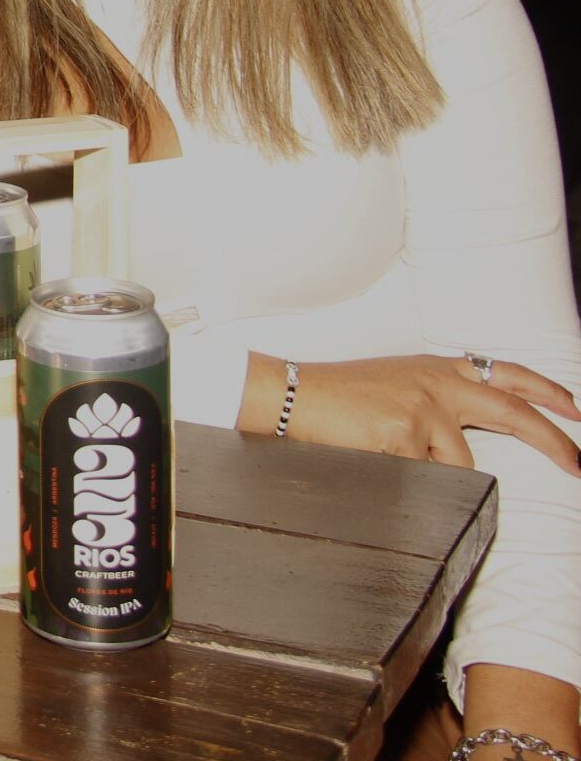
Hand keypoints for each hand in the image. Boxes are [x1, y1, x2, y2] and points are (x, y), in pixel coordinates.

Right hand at [246, 353, 580, 472]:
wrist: (291, 393)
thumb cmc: (338, 396)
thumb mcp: (396, 383)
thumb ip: (437, 400)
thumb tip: (468, 440)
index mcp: (438, 368)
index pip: (507, 374)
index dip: (547, 391)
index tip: (575, 409)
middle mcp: (438, 383)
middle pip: (514, 414)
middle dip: (555, 441)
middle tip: (579, 463)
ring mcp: (424, 407)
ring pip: (460, 463)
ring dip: (434, 471)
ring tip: (388, 453)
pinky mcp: (406, 433)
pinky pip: (425, 476)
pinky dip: (406, 475)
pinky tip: (377, 456)